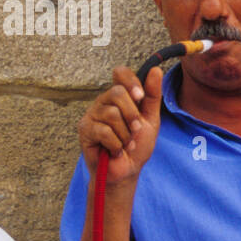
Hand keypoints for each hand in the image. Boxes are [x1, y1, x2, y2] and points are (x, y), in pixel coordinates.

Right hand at [78, 65, 163, 184]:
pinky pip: (104, 131)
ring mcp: (92, 115)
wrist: (127, 170)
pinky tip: (116, 150)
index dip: (131, 81)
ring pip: (112, 114)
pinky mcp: (84, 129)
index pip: (120, 73)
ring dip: (125, 134)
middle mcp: (104, 102)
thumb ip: (152, 96)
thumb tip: (156, 69)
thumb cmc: (137, 145)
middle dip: (132, 115)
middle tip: (135, 130)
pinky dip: (116, 144)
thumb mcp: (150, 120)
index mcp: (120, 97)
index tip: (140, 97)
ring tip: (126, 143)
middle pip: (117, 93)